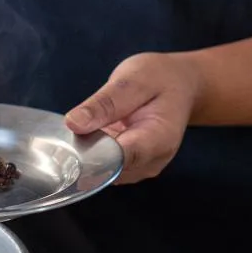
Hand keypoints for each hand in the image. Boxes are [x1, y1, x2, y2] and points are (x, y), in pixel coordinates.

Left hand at [65, 53, 204, 183]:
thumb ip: (104, 104)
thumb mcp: (132, 80)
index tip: (71, 140)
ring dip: (87, 154)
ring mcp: (141, 169)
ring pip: (100, 173)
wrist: (181, 86)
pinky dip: (93, 154)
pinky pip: (103, 169)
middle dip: (84, 152)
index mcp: (158, 140)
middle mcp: (151, 162)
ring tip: (91, 127)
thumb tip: (73, 123)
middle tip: (79, 126)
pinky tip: (95, 135)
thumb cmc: (160, 79)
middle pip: (105, 170)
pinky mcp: (130, 170)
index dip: (87, 154)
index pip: (116, 160)